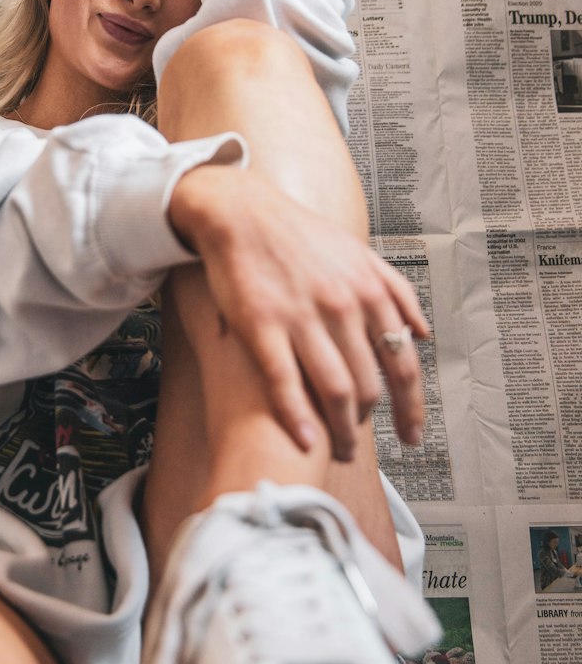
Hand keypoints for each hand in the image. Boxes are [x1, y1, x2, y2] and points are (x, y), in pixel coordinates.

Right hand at [168, 164, 429, 460]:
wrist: (242, 212)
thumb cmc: (299, 236)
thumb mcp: (360, 255)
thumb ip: (396, 292)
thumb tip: (423, 334)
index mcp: (370, 293)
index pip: (402, 364)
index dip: (411, 408)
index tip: (412, 437)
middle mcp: (343, 307)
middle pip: (369, 386)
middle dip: (367, 426)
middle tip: (357, 448)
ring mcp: (303, 317)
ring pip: (335, 391)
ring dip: (340, 431)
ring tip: (335, 451)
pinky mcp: (262, 325)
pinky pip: (285, 382)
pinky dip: (298, 417)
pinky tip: (305, 441)